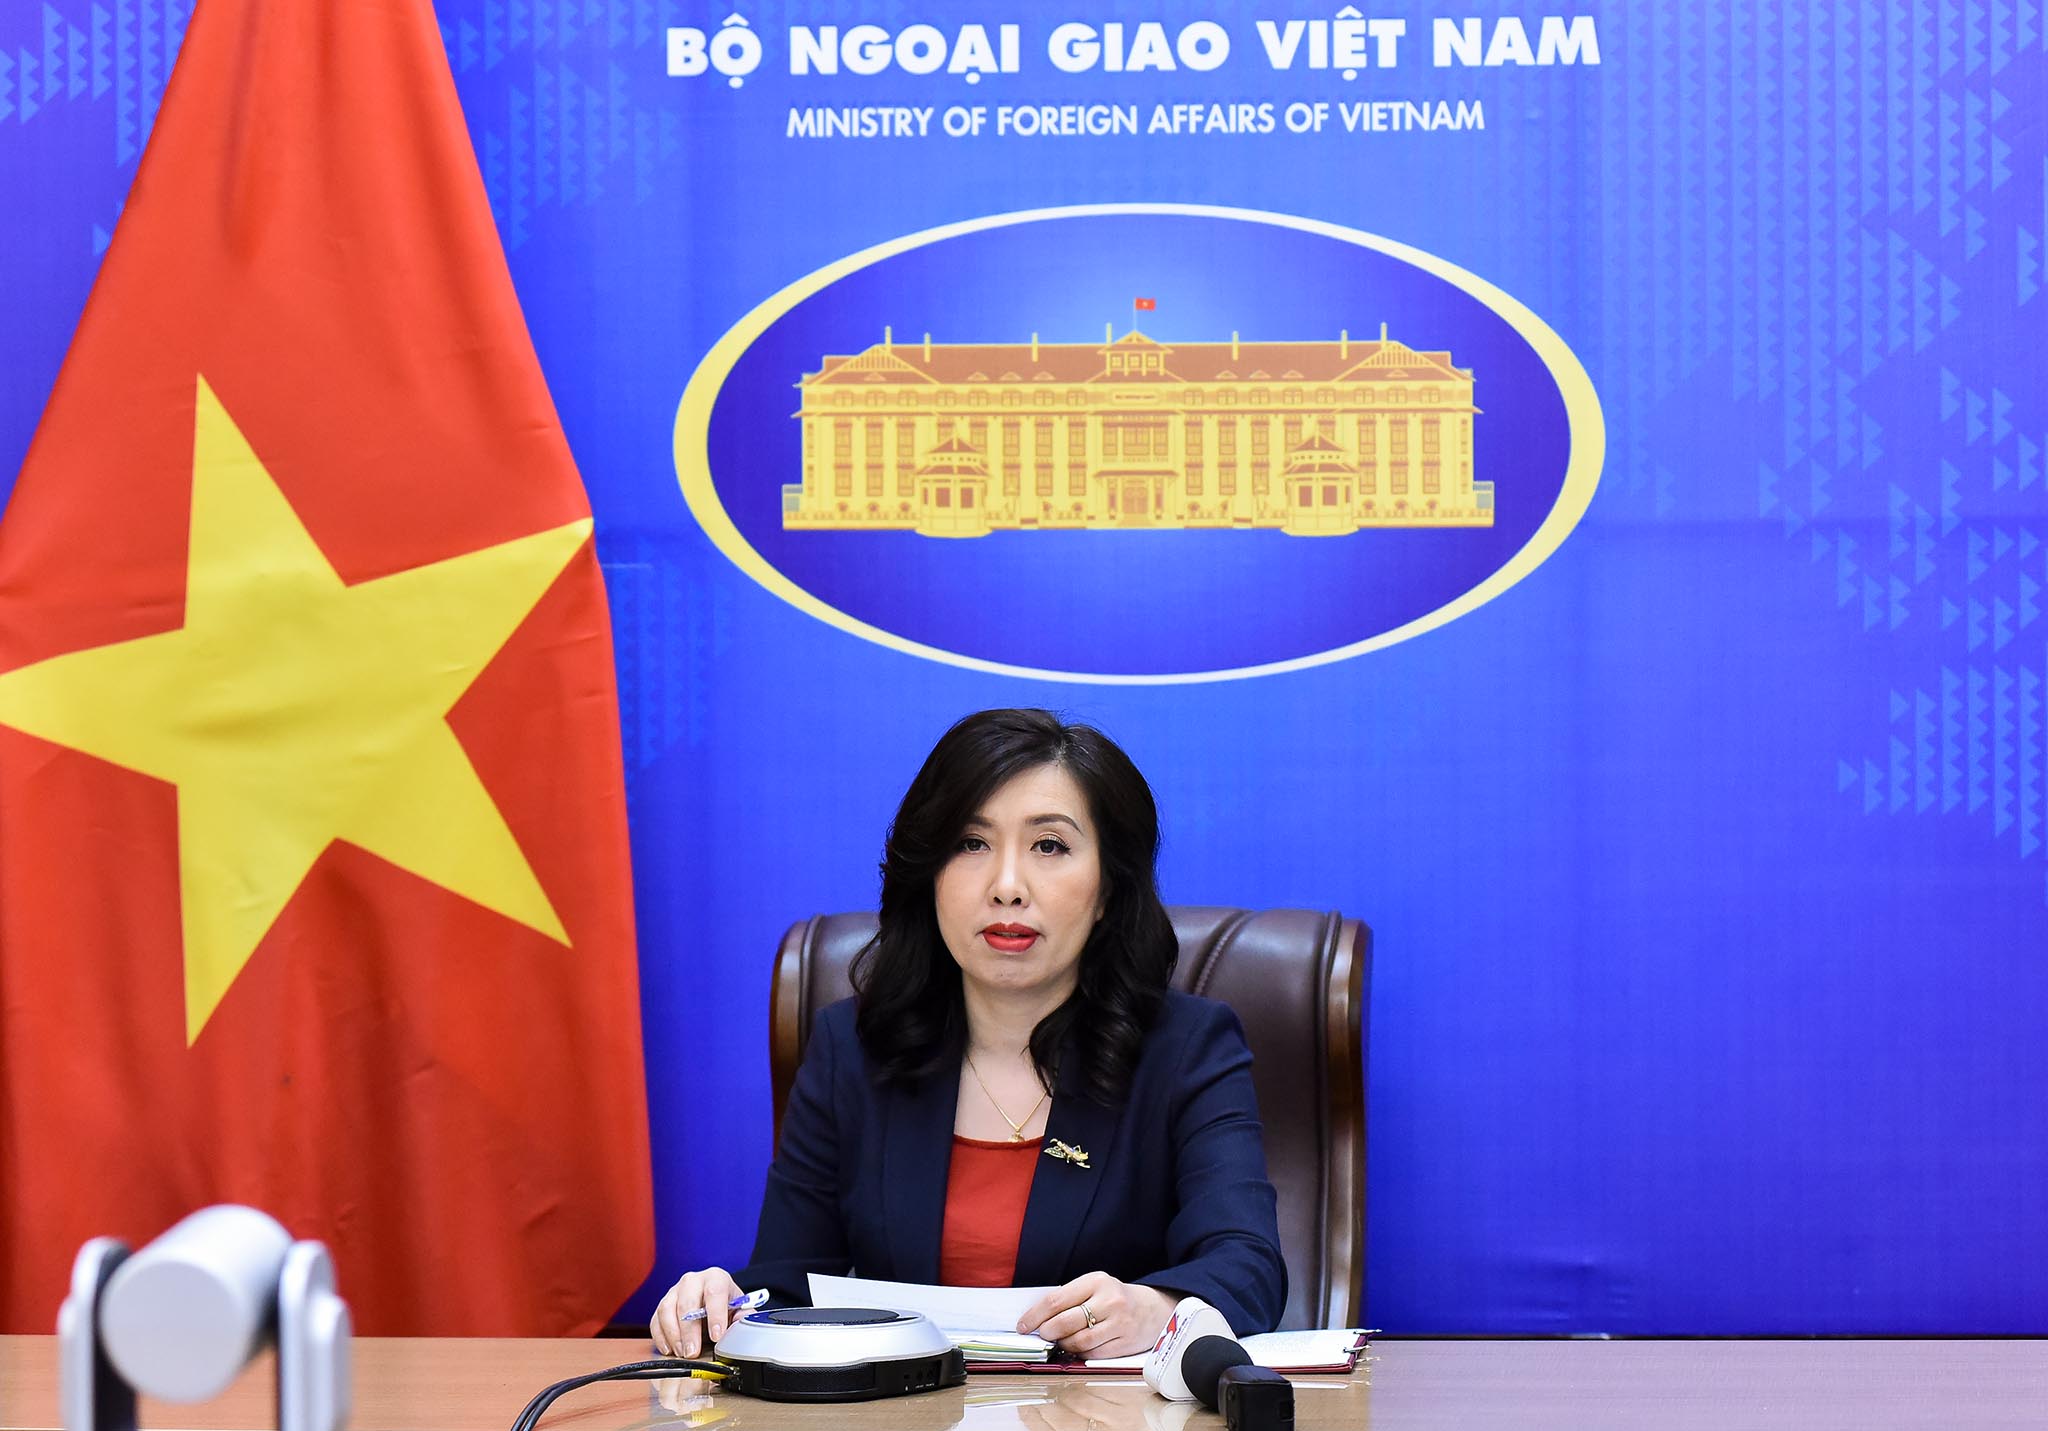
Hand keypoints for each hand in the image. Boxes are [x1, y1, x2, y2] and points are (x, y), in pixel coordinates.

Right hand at [651, 1266, 741, 1357]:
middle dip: (690, 1331)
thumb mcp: (739, 1308)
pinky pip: (656, 1320)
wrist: (712, 1301)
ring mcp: (674, 1292)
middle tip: (693, 1352)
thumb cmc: (725, 1305)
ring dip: (673, 1334)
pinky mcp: (662, 1305)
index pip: (715, 1292)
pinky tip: (669, 1349)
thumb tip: (742, 1325)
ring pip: (667, 1309)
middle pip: (687, 1302)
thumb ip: (743, 1317)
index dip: (716, 1315)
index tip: (717, 1336)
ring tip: (682, 1352)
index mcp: (715, 1278)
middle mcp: (693, 1281)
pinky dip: (660, 1337)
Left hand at [1017, 1272, 1176, 1358]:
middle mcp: (1109, 1300)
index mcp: (1096, 1281)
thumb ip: (1070, 1298)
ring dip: (1062, 1344)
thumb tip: (1037, 1318)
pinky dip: (1079, 1353)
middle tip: (1041, 1334)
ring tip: (1060, 1341)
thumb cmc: (1115, 1298)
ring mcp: (1118, 1323)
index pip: (1056, 1299)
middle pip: (1065, 1322)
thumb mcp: (1095, 1287)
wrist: (1153, 1309)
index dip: (1035, 1315)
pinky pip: (1092, 1353)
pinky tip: (1076, 1348)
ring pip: (1078, 1341)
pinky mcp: (1124, 1343)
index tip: (1023, 1325)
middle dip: (1046, 1331)